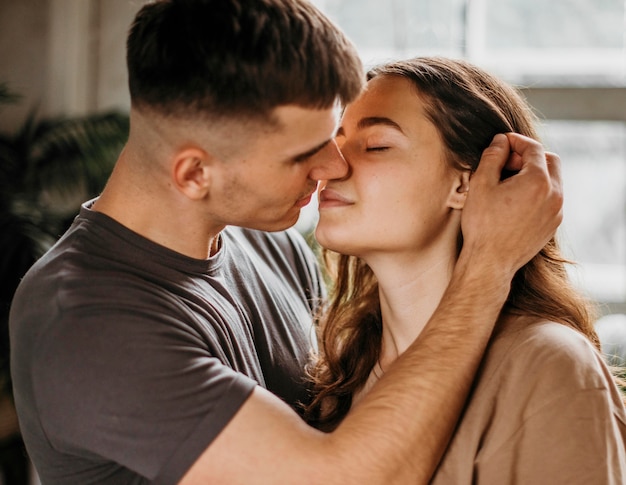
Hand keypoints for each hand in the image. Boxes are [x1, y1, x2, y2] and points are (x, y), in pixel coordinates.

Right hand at [460, 133, 562, 277]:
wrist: (490, 262)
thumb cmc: (482, 224)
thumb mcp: (481, 184)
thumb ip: (493, 156)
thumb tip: (501, 142)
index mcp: (538, 181)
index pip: (534, 148)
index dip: (516, 141)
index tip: (502, 143)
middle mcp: (554, 194)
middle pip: (550, 161)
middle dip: (530, 155)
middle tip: (507, 161)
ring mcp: (556, 211)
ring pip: (552, 180)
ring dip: (535, 173)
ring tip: (509, 182)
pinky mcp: (552, 224)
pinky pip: (551, 198)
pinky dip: (537, 191)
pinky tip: (515, 200)